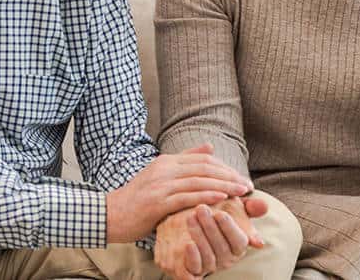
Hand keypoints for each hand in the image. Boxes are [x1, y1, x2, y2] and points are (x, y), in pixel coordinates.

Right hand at [106, 144, 251, 243]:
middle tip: (248, 185)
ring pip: (198, 181)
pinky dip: (206, 196)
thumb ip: (184, 161)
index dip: (224, 167)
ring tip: (241, 192)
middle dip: (229, 176)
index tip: (240, 177)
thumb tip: (210, 146)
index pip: (202, 159)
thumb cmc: (137, 199)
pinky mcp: (157, 202)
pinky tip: (221, 198)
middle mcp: (164, 169)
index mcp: (165, 161)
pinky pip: (186, 197)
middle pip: (204, 168)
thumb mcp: (159, 175)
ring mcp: (160, 185)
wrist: (111, 214)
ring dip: (223, 186)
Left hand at [154, 196, 267, 279]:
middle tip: (201, 209)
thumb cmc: (212, 213)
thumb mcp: (230, 206)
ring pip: (208, 257)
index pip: (239, 241)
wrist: (184, 222)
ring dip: (200, 237)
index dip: (229, 228)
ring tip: (191, 218)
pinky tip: (188, 244)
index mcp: (237, 245)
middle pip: (221, 248)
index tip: (220, 214)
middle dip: (210, 227)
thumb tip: (264, 206)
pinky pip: (195, 270)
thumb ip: (247, 206)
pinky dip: (193, 258)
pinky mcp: (192, 270)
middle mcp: (226, 258)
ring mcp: (209, 266)